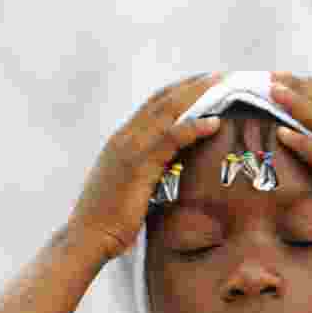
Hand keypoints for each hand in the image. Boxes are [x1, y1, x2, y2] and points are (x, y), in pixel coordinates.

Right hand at [69, 73, 222, 258]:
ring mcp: (130, 148)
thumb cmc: (109, 221)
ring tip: (224, 86)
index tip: (203, 82)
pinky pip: (170, 138)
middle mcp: (125, 138)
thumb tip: (169, 174)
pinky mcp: (138, 165)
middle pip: (163, 100)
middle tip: (221, 75)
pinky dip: (193, 127)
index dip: (179, 91)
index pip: (154, 105)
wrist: (88, 237)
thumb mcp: (130, 189)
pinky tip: (215, 123)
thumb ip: (146, 173)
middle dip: (193, 85)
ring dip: (198, 96)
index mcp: (122, 141)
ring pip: (168, 111)